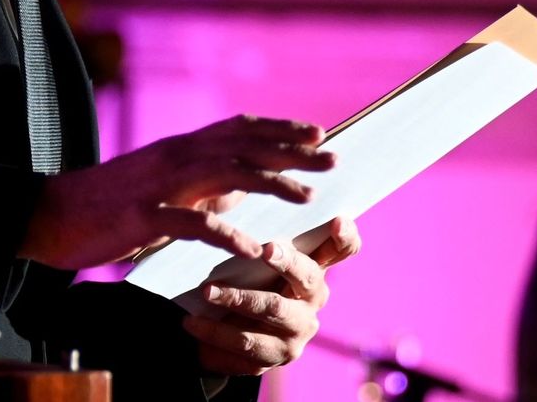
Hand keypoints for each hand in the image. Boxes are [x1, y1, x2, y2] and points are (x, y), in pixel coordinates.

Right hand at [18, 115, 335, 269]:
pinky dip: (227, 233)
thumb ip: (198, 187)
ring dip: (270, 182)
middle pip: (242, 145)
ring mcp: (158, 184)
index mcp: (176, 149)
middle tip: (331, 158)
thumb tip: (238, 191)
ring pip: (225, 173)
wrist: (47, 215)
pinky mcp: (142, 215)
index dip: (279, 129)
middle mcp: (173, 157)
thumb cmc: (103, 206)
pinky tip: (254, 248)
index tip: (317, 133)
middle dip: (290, 150)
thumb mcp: (158, 190)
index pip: (237, 129)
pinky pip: (192, 223)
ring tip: (306, 197)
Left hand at [184, 217, 361, 375]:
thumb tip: (248, 177)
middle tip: (266, 249)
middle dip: (287, 263)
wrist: (220, 328)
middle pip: (307, 279)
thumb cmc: (240, 274)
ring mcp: (295, 334)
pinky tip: (191, 322)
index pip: (342, 250)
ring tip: (205, 290)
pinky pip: (244, 347)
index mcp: (314, 268)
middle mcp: (311, 300)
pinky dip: (215, 334)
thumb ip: (258, 227)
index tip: (337, 219)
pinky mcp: (271, 359)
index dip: (344, 237)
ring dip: (238, 299)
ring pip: (272, 313)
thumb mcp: (250, 251)